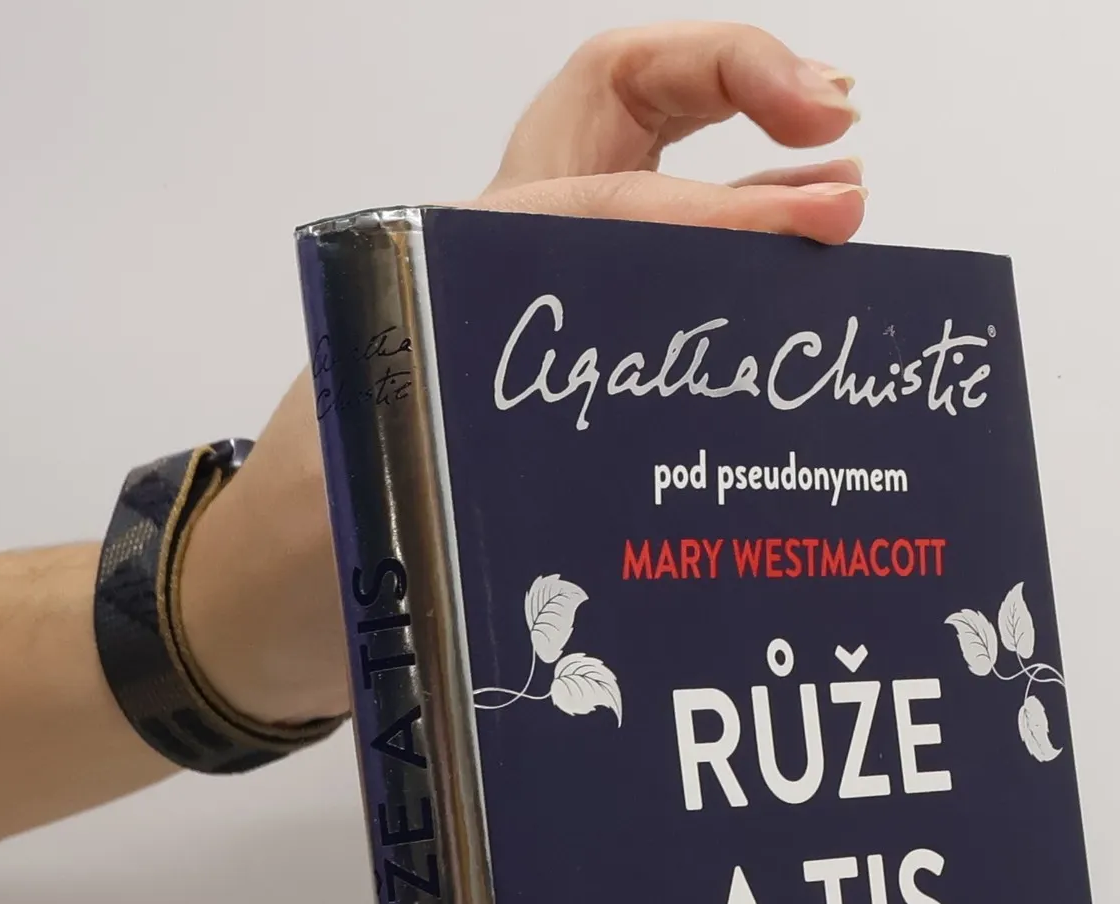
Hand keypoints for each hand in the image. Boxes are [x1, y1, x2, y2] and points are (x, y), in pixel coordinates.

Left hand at [180, 23, 861, 728]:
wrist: (268, 608)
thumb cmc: (310, 552)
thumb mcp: (363, 489)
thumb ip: (449, 440)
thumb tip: (582, 417)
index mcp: (450, 272)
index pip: (601, 199)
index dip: (711, 202)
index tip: (806, 224)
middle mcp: (499, 263)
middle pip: (622, 103)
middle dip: (736, 80)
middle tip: (840, 126)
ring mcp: (533, 307)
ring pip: (650, 180)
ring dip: (751, 162)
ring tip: (850, 198)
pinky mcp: (555, 367)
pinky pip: (653, 277)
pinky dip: (734, 258)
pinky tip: (801, 292)